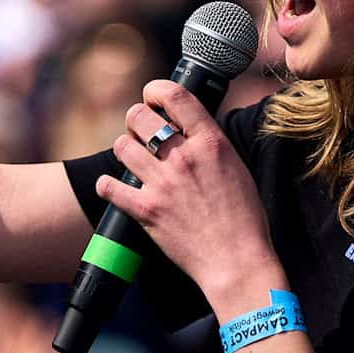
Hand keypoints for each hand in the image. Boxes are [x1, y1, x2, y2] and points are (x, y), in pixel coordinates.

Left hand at [97, 79, 277, 301]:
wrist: (237, 262)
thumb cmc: (245, 218)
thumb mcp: (237, 167)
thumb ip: (212, 143)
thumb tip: (189, 126)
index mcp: (211, 143)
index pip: (175, 95)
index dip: (156, 90)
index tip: (153, 97)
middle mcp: (184, 158)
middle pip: (139, 116)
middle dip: (137, 119)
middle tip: (142, 132)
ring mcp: (163, 183)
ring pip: (122, 145)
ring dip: (125, 149)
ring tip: (134, 159)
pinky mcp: (146, 210)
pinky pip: (109, 186)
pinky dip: (108, 185)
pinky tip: (116, 187)